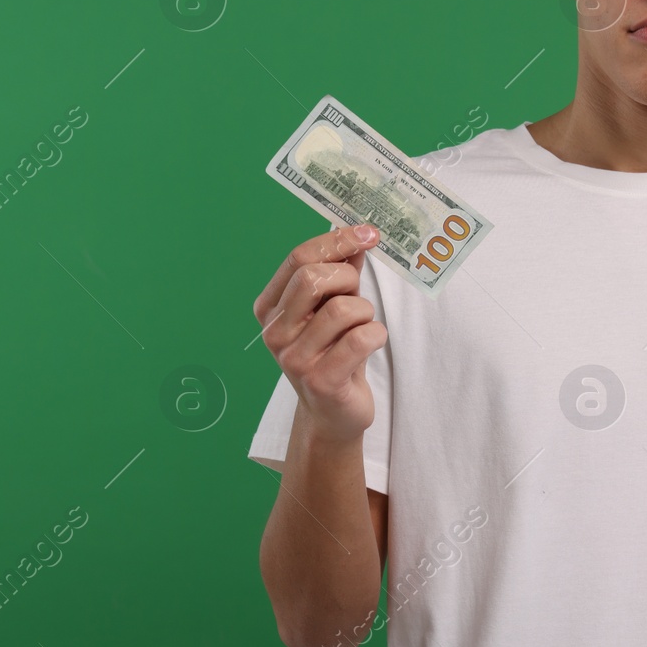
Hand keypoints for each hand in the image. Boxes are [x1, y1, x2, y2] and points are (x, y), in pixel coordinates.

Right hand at [253, 224, 386, 444]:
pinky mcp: (321, 380)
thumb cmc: (334, 353)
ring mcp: (294, 359)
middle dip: (348, 279)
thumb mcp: (333, 307)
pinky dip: (376, 334)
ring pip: (343, 308)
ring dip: (365, 312)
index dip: (337, 240)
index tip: (368, 233)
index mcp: (270, 307)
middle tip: (357, 295)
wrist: (333, 414)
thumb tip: (358, 233)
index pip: (299, 258)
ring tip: (361, 328)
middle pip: (314, 277)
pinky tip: (370, 344)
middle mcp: (275, 332)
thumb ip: (341, 271)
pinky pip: (361, 338)